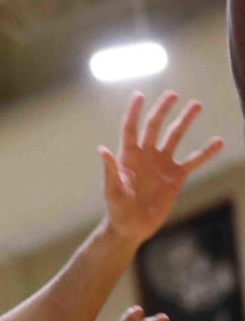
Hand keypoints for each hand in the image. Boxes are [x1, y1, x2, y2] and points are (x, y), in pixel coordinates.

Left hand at [99, 91, 222, 246]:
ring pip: (175, 137)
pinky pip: (192, 161)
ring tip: (197, 105)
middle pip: (154, 126)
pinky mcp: (175, 177)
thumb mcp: (112, 190)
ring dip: (185, 121)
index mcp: (128, 155)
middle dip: (163, 109)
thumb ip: (110, 170)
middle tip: (174, 94)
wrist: (132, 226)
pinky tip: (218, 141)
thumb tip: (102, 149)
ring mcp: (161, 164)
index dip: (134, 111)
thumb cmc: (116, 208)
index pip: (130, 127)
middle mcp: (145, 155)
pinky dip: (205, 152)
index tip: (139, 94)